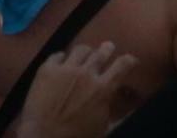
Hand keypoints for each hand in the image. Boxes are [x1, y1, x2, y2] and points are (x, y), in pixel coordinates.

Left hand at [14, 40, 136, 137]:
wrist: (45, 135)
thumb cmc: (78, 135)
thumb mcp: (103, 127)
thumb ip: (116, 113)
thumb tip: (131, 107)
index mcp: (102, 89)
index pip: (122, 66)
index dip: (129, 61)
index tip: (131, 60)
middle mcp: (85, 73)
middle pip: (100, 53)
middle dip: (107, 49)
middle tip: (108, 46)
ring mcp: (65, 69)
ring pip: (80, 49)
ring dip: (86, 51)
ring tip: (86, 52)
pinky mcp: (47, 69)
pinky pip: (57, 55)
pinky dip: (63, 57)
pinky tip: (62, 60)